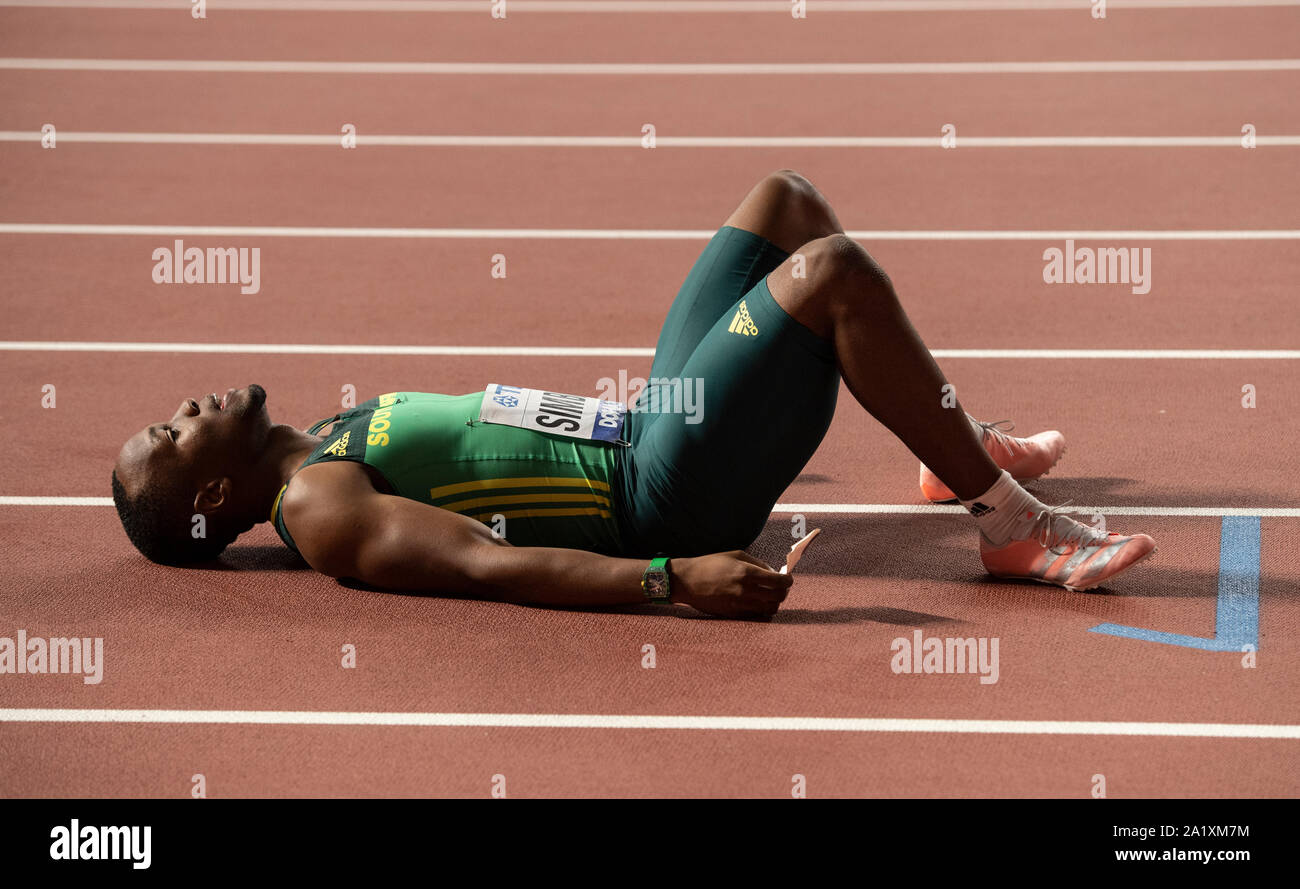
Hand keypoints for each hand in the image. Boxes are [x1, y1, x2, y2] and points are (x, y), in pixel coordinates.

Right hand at [670, 551, 793, 619]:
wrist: (687, 581)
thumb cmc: (710, 564)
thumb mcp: (735, 555)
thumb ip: (758, 563)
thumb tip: (774, 572)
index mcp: (747, 572)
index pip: (780, 581)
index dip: (788, 580)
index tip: (787, 578)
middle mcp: (746, 590)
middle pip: (779, 597)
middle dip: (784, 592)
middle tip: (780, 587)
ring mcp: (740, 604)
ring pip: (770, 609)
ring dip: (774, 602)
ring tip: (768, 595)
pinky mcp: (734, 614)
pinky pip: (757, 615)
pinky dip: (761, 609)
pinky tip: (756, 601)